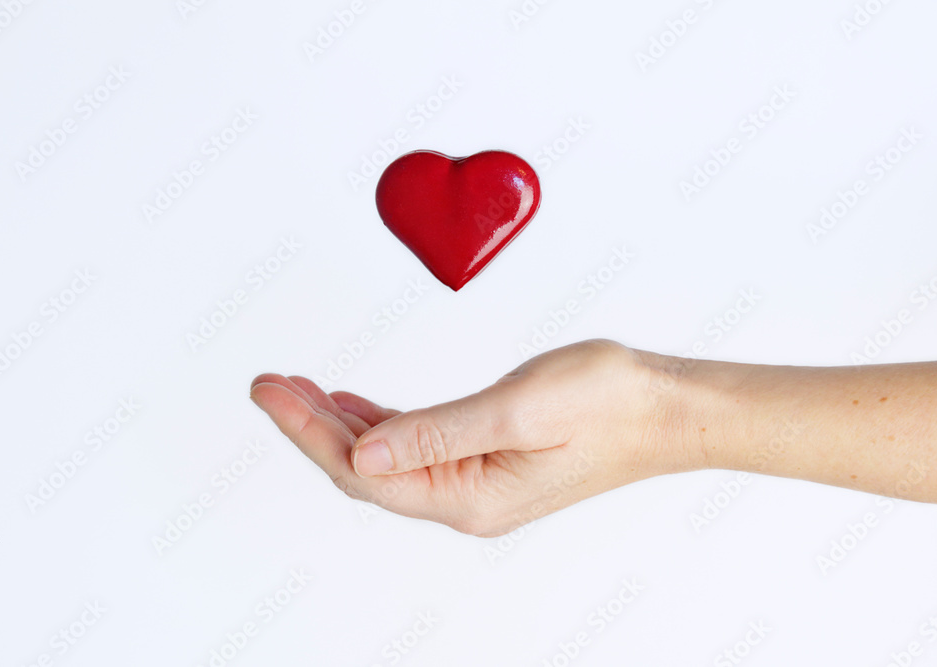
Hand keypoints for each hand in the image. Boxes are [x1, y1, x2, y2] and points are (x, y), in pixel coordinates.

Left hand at [250, 340, 705, 536]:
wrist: (666, 407)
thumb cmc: (609, 402)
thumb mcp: (517, 408)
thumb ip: (435, 434)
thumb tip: (362, 456)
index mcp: (468, 496)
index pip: (364, 473)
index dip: (309, 432)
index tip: (271, 391)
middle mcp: (466, 500)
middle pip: (366, 469)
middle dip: (312, 424)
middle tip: (270, 382)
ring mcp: (476, 481)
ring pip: (387, 458)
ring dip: (341, 422)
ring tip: (299, 387)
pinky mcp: (487, 459)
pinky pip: (415, 447)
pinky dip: (380, 422)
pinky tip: (357, 405)